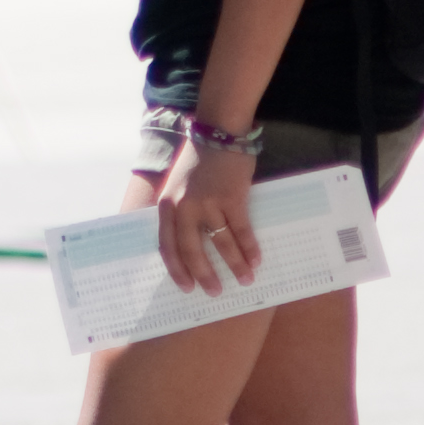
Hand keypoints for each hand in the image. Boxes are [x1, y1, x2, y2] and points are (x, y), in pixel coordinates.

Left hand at [154, 137, 258, 296]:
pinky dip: (249, 248)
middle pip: (192, 250)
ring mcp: (208, 203)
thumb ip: (179, 211)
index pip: (167, 245)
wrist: (218, 132)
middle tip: (214, 291)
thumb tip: (187, 244)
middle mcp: (184, 206)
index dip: (177, 269)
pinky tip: (256, 260)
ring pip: (221, 244)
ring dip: (234, 265)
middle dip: (204, 275)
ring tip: (245, 279)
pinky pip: (241, 231)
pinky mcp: (232, 199)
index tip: (186, 287)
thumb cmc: (198, 161)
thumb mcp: (177, 185)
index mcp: (168, 204)